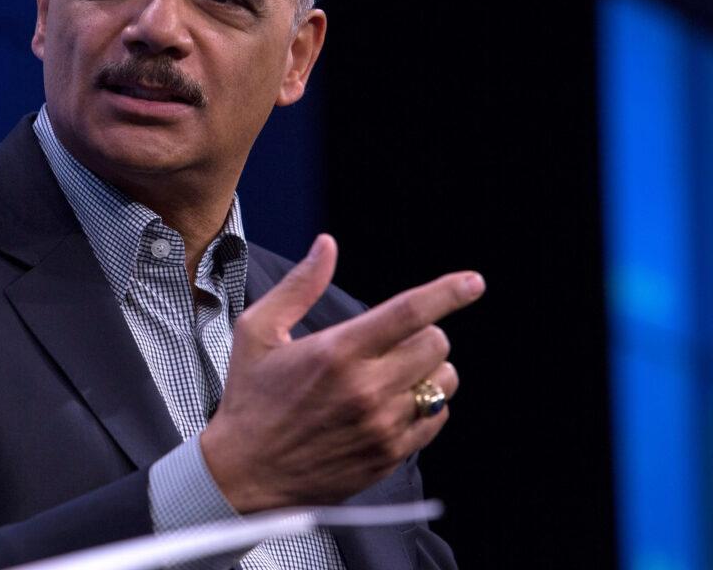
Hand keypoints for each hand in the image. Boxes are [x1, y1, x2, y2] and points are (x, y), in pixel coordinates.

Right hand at [200, 234, 482, 511]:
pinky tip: (393, 403)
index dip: (447, 293)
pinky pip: (436, 418)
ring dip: (429, 369)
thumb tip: (327, 245)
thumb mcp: (257, 332)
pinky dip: (425, 404)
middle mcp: (365, 390)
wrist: (245, 474)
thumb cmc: (249, 399)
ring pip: (443, 382)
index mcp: (335, 353)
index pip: (408, 313)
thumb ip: (298, 286)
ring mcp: (382, 426)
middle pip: (435, 344)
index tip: (473, 282)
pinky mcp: (389, 455)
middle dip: (423, 333)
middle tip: (394, 341)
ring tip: (396, 372)